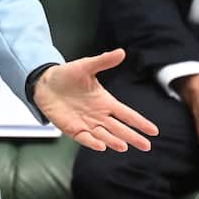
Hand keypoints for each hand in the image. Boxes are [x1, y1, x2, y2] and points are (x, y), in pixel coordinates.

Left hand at [33, 49, 158, 151]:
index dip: (140, 122)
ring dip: (114, 141)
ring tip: (124, 146)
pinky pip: (84, 137)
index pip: (127, 114)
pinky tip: (101, 146)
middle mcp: (99, 115)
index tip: (154, 131)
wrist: (45, 83)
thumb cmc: (68, 75)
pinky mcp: (73, 129)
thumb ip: (103, 61)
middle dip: (132, 137)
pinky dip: (92, 142)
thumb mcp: (86, 66)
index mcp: (105, 102)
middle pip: (119, 128)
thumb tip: (121, 52)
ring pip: (104, 135)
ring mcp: (87, 123)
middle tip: (146, 146)